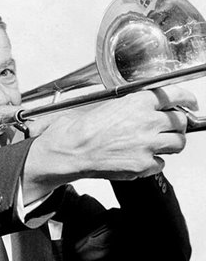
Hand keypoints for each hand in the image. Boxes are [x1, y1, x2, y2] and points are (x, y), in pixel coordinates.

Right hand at [22, 85, 197, 203]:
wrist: (70, 150)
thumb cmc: (80, 127)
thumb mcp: (104, 104)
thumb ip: (130, 104)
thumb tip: (145, 105)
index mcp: (137, 103)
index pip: (175, 95)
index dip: (187, 98)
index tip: (190, 102)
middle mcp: (147, 123)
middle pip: (180, 121)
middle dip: (177, 123)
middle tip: (169, 125)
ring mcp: (148, 146)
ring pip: (178, 143)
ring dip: (170, 142)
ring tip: (156, 142)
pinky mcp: (144, 166)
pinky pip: (161, 163)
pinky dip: (153, 160)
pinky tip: (139, 156)